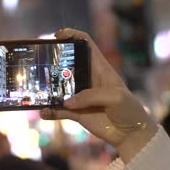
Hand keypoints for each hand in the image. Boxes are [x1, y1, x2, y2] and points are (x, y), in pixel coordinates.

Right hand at [40, 28, 157, 162]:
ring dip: (48, 89)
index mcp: (100, 68)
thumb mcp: (116, 97)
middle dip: (54, 61)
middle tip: (41, 62)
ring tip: (37, 89)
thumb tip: (67, 102)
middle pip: (67, 65)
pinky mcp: (77, 113)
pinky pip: (59, 111)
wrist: (132, 134)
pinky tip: (43, 112)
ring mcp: (81, 97)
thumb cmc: (129, 110)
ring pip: (59, 89)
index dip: (73, 36)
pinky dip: (50, 111)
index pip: (86, 44)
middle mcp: (88, 80)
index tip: (59, 35)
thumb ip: (91, 96)